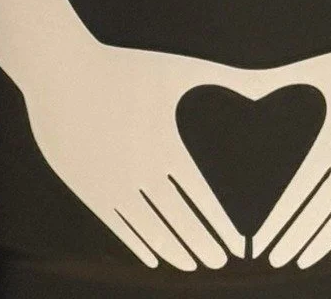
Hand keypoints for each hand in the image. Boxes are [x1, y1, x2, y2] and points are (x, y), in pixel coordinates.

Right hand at [0, 0, 246, 270]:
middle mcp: (137, 171)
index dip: (219, 224)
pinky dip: (138, 245)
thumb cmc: (124, 65)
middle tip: (221, 263)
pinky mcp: (86, 187)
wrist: (59, 69)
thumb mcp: (178, 69)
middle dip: (200, 244)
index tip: (239, 244)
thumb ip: (228, 77)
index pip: (199, 198)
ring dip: (172, 250)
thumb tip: (271, 80)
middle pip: (176, 221)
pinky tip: (154, 258)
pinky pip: (116, 226)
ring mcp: (108, 183)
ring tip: (193, 265)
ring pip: (147, 229)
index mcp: (164, 146)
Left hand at [252, 0, 330, 267]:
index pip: (300, 193)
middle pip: (320, 214)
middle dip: (295, 239)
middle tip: (272, 261)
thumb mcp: (321, 67)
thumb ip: (277, 77)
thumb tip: (241, 84)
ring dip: (321, 243)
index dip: (279, 219)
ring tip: (299, 261)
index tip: (260, 241)